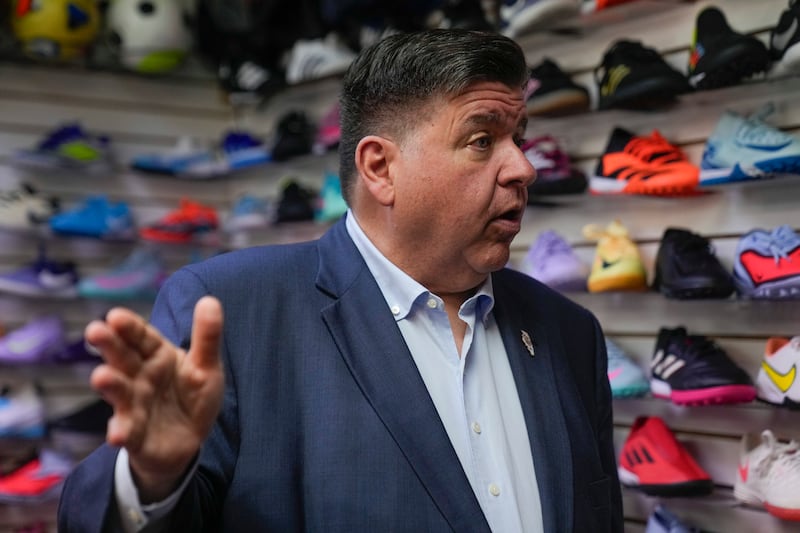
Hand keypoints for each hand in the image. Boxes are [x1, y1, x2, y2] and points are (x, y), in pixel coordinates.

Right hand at [87, 296, 223, 502]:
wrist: (189, 441)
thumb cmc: (192, 396)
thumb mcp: (206, 366)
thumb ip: (207, 337)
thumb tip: (210, 300)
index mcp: (157, 356)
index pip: (142, 337)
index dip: (130, 327)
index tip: (116, 315)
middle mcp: (140, 377)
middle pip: (123, 358)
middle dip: (109, 346)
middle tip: (95, 331)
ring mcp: (134, 405)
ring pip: (120, 392)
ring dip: (111, 385)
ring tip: (102, 377)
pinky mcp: (135, 434)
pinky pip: (127, 432)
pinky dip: (121, 432)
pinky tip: (117, 435)